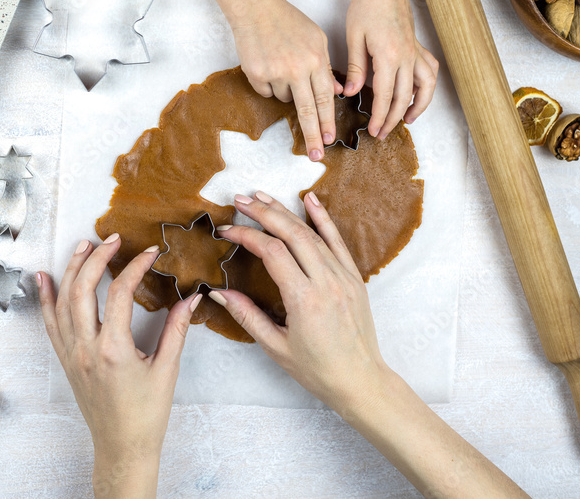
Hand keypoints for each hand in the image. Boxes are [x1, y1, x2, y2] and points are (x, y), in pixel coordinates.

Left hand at [37, 235, 200, 497]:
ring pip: (62, 302)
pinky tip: (45, 278)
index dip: (135, 267)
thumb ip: (177, 330)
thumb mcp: (167, 370)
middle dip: (96, 258)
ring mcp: (72, 354)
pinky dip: (46, 298)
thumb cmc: (146, 415)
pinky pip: (50, 323)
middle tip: (112, 240)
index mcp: (114, 349)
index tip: (149, 254)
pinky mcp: (66, 360)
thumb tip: (190, 300)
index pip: (121, 293)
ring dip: (71, 270)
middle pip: (83, 289)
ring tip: (83, 246)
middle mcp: (87, 348)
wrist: (122, 447)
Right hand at [170, 0, 340, 161]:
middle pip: (308, 111)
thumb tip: (338, 92)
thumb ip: (327, 67)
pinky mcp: (256, 74)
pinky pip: (266, 91)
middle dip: (314, 136)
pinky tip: (267, 64)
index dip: (328, 122)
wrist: (256, 7)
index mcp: (317, 60)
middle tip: (317, 156)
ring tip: (281, 64)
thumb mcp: (316, 39)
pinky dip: (268, 83)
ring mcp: (276, 72)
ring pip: (284, 98)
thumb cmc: (288, 22)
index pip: (325, 99)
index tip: (331, 141)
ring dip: (285, 90)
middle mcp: (298, 69)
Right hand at [209, 190, 389, 413]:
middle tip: (240, 200)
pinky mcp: (355, 279)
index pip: (272, 252)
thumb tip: (218, 292)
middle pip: (292, 234)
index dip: (247, 236)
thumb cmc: (318, 370)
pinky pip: (337, 241)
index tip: (227, 230)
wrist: (360, 381)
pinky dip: (323, 219)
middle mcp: (326, 282)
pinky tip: (310, 200)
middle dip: (263, 213)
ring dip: (286, 212)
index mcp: (304, 300)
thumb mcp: (275, 347)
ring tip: (262, 197)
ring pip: (312, 234)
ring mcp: (344, 278)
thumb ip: (246, 315)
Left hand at [344, 0, 438, 140]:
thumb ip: (354, 67)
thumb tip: (350, 92)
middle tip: (382, 133)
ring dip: (418, 106)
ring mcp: (415, 52)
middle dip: (394, 119)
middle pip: (404, 97)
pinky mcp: (418, 47)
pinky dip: (427, 87)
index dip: (380, 116)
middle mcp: (407, 57)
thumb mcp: (353, 38)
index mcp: (388, 57)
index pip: (385, 96)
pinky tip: (418, 95)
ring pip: (426, 87)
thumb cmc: (366, 7)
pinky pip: (430, 72)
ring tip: (407, 120)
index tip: (373, 130)